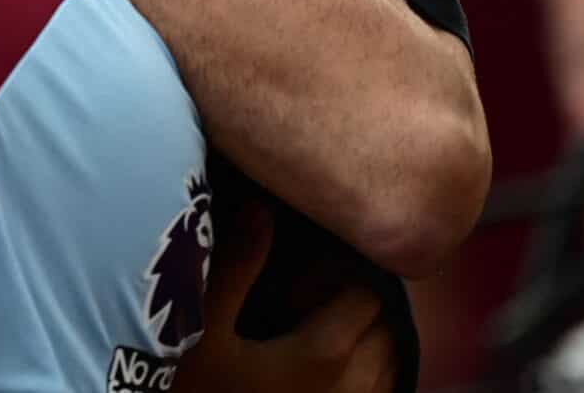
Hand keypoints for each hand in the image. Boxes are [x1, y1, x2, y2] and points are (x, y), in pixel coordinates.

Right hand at [177, 283, 396, 392]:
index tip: (319, 261)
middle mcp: (346, 388)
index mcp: (322, 354)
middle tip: (327, 287)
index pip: (366, 297)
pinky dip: (374, 376)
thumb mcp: (202, 324)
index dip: (349, 272)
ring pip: (389, 370)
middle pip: (386, 333)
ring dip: (376, 341)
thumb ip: (237, 266)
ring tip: (338, 321)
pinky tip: (338, 365)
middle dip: (365, 304)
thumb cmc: (193, 384)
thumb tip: (263, 210)